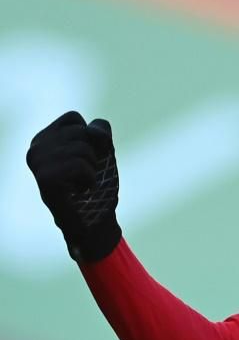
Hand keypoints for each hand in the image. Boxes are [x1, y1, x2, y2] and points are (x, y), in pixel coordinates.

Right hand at [27, 111, 121, 261]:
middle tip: (83, 175)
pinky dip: (90, 179)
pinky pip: (80, 165)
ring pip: (83, 148)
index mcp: (43, 138)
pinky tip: (81, 190)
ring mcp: (37, 163)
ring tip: (82, 184)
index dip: (91, 138)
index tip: (86, 159)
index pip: (74, 118)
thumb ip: (100, 131)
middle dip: (93, 154)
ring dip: (93, 169)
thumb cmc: (96, 185)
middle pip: (80, 132)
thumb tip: (93, 133)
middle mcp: (35, 148)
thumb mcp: (102, 150)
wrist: (94, 222)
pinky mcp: (44, 178)